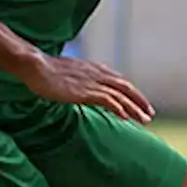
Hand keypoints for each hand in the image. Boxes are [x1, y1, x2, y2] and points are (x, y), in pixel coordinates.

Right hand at [20, 54, 154, 123]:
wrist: (36, 66)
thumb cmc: (45, 71)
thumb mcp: (67, 74)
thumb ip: (77, 80)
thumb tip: (78, 88)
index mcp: (93, 68)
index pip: (118, 80)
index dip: (131, 92)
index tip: (139, 102)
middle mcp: (96, 73)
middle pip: (125, 87)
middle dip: (139, 100)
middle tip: (150, 113)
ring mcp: (91, 82)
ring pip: (120, 95)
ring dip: (134, 107)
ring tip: (144, 120)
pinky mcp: (84, 91)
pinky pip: (107, 100)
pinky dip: (119, 107)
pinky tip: (125, 117)